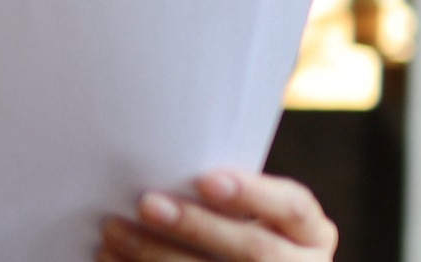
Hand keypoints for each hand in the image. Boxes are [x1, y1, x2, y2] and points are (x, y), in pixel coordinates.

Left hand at [95, 171, 336, 260]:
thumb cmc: (233, 230)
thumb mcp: (246, 211)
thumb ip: (216, 194)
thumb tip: (157, 166)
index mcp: (309, 232)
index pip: (292, 207)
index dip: (252, 194)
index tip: (206, 180)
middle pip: (254, 250)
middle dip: (196, 227)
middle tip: (146, 203)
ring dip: (157, 256)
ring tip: (113, 233)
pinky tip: (110, 261)